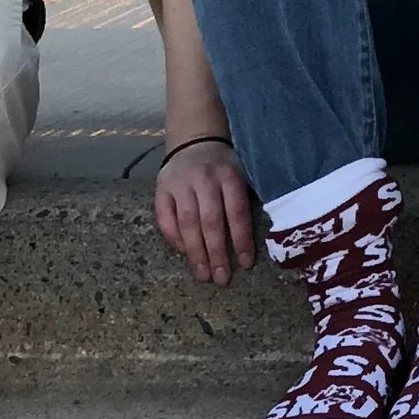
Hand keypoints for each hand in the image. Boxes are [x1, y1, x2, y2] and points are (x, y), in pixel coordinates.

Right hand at [155, 144, 256, 284]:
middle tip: (221, 278)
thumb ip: (246, 200)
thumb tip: (257, 240)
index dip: (241, 239)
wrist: (193, 140)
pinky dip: (174, 239)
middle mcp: (204, 178)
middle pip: (211, 220)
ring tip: (202, 274)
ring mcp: (180, 183)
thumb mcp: (242, 173)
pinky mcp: (161, 189)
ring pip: (187, 222)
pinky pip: (164, 219)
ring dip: (195, 252)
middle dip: (217, 253)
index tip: (245, 264)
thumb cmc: (223, 167)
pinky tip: (184, 254)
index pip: (236, 212)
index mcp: (229, 175)